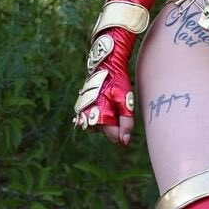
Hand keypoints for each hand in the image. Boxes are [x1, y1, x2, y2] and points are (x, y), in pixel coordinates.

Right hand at [72, 30, 135, 145]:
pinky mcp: (82, 109)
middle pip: (106, 132)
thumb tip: (125, 142)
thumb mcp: (125, 102)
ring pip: (99, 127)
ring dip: (107, 120)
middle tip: (118, 107)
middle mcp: (88, 117)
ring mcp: (83, 113)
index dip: (123, 132)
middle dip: (114, 125)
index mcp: (100, 116)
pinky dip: (100, 115)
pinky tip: (105, 103)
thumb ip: (126, 123)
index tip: (126, 119)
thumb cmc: (117, 83)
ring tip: (111, 104)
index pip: (114, 137)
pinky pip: (92, 119)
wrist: (105, 66)